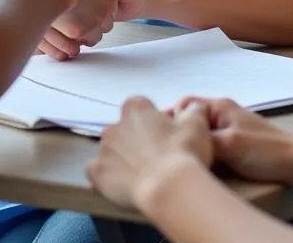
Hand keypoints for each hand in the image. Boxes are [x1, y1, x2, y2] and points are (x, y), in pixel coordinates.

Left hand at [87, 98, 213, 208]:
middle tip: (154, 156)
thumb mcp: (197, 124)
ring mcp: (103, 149)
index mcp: (136, 109)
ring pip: (110, 150)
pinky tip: (119, 183)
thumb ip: (194, 111)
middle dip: (134, 139)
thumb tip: (194, 107)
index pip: (139, 106)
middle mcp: (115, 125)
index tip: (163, 133)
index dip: (151, 119)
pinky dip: (104, 176)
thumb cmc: (183, 151)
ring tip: (140, 174)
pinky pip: (95, 171)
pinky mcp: (97, 173)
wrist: (168, 186)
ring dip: (121, 157)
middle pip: (123, 128)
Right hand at [173, 96, 292, 182]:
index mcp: (220, 106)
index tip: (160, 135)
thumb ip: (202, 139)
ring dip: (193, 144)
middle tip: (169, 149)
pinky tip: (201, 164)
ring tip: (182, 157)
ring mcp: (230, 127)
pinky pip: (211, 144)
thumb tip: (178, 140)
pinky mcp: (236, 142)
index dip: (171, 119)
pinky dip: (204, 151)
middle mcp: (223, 112)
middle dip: (180, 133)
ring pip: (201, 133)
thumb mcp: (229, 145)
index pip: (185, 105)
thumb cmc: (266, 150)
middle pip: (191, 119)